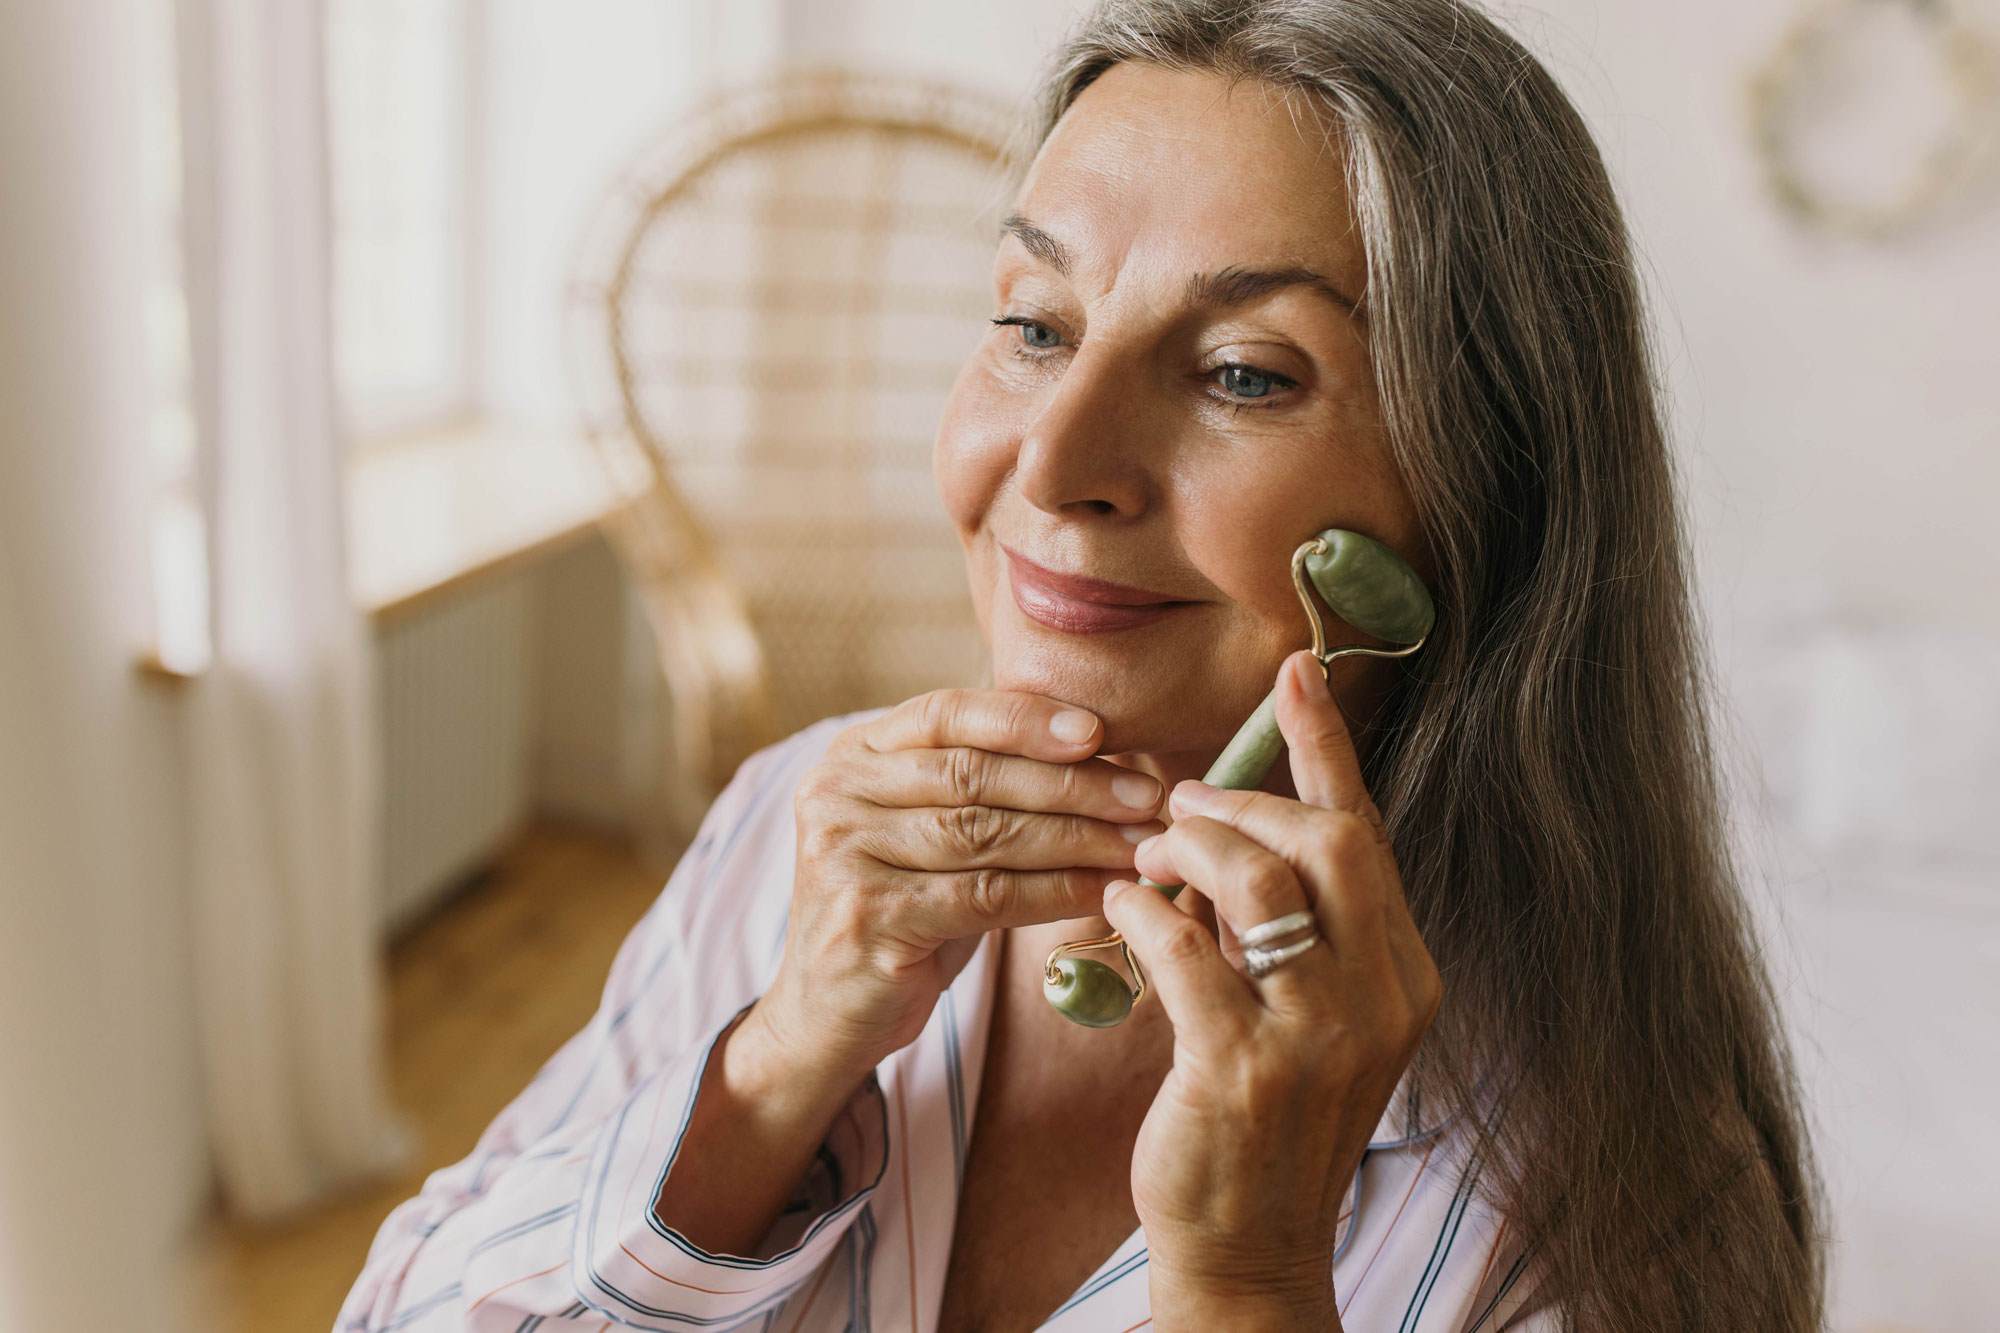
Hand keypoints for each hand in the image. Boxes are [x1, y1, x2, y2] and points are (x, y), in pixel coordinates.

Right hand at [752, 688, 1166, 1079]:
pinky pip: (985, 897)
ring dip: (1077, 838)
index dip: (1024, 719)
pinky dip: (1055, 893)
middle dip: (1072, 784)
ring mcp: (843, 855)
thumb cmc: (900, 908)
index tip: (1099, 730)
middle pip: (974, 775)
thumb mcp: (926, 829)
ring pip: (985, 834)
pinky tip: (1102, 893)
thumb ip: (980, 782)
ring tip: (1138, 845)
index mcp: (853, 754)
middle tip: (1145, 796)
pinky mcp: (868, 918)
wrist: (828, 1012)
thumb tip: (1098, 747)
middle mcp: (836, 793)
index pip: (945, 712)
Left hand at [1101, 650, 1442, 1321]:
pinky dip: (1145, 915)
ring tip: (1147, 859)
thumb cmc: (1266, 1122)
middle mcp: (1381, 1000)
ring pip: (1262, 884)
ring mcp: (1319, 1038)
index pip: (1366, 836)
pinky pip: (1188, 951)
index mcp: (1405, 976)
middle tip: (1176, 810)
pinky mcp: (1243, 1070)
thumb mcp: (1304, 1016)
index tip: (1296, 672)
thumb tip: (1222, 832)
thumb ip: (1285, 928)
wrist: (1252, 1249)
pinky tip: (1120, 913)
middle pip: (1328, 845)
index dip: (1326, 749)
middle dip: (1244, 807)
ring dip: (1190, 853)